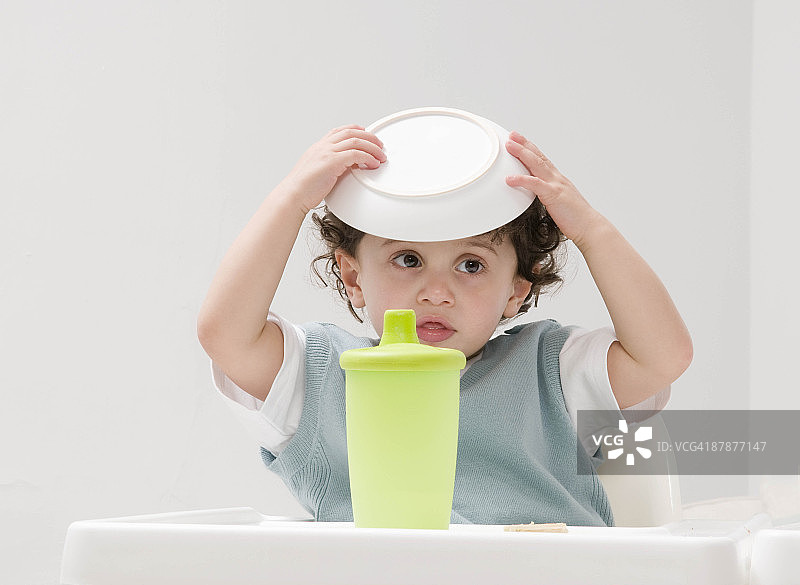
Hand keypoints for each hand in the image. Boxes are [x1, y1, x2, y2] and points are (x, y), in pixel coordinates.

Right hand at [280, 124, 386, 213]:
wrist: (293, 194)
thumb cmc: (303, 188)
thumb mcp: (318, 171)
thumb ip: (331, 165)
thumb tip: (347, 166)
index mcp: (319, 147)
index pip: (339, 131)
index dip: (356, 129)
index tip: (366, 133)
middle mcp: (323, 146)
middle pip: (351, 132)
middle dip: (369, 137)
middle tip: (380, 145)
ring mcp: (327, 152)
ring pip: (356, 141)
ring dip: (372, 148)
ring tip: (381, 155)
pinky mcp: (332, 162)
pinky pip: (356, 154)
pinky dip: (368, 158)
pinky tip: (373, 164)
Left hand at [504, 131, 602, 245]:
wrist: (589, 227)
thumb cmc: (574, 218)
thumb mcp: (559, 203)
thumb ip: (548, 196)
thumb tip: (537, 197)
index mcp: (558, 180)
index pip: (543, 159)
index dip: (531, 149)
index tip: (520, 140)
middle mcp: (557, 178)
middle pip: (538, 156)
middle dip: (524, 144)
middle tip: (512, 135)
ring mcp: (556, 185)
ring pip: (536, 164)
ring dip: (522, 153)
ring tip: (509, 145)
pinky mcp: (553, 195)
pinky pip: (535, 184)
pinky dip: (521, 179)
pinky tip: (509, 178)